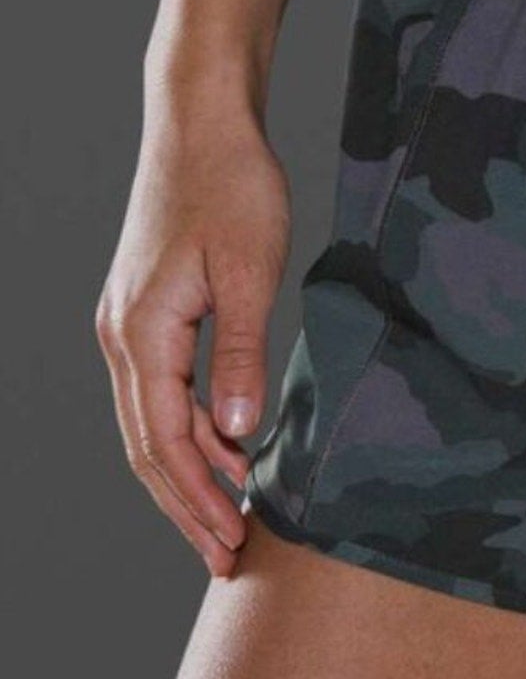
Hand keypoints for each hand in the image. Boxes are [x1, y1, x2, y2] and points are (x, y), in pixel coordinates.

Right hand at [95, 105, 289, 577]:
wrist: (200, 122)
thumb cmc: (232, 185)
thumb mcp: (251, 271)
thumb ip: (241, 354)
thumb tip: (238, 432)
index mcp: (142, 333)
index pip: (165, 443)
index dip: (199, 500)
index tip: (232, 544)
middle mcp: (122, 336)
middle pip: (147, 447)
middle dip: (187, 505)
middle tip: (228, 556)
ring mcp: (128, 323)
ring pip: (152, 423)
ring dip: (190, 472)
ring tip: (232, 515)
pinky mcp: (147, 310)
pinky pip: (164, 390)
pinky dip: (194, 428)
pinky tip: (231, 447)